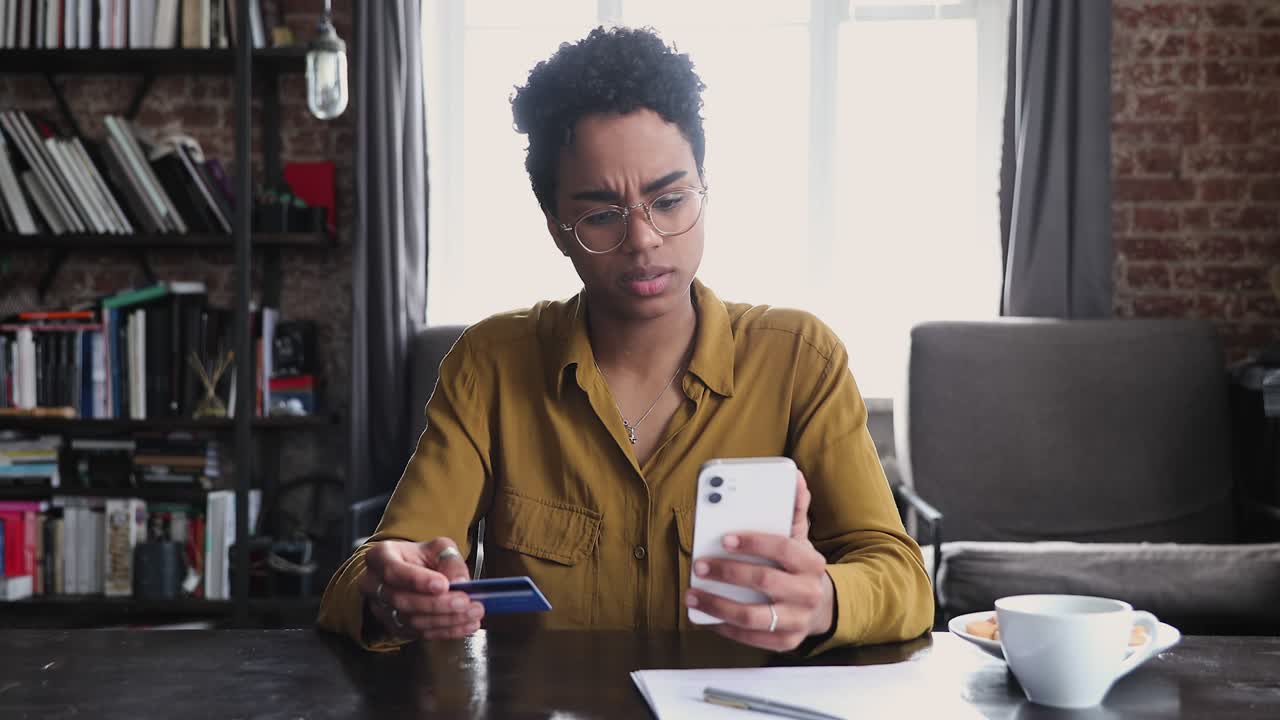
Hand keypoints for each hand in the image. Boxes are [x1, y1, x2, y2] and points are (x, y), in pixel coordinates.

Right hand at [359, 537, 484, 640]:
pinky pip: (420, 633)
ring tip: (472, 613)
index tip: (444, 585)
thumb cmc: (420, 557)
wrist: (411, 571)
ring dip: (446, 620)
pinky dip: (446, 631)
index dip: (419, 581)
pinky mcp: (394, 627)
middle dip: (438, 604)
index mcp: (381, 557)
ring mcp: (382, 609)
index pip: (394, 571)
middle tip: (465, 602)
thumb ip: (450, 561)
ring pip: (412, 620)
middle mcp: (374, 585)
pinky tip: (466, 624)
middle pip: (403, 600)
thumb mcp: (438, 547)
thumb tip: (460, 582)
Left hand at [685, 470, 834, 651]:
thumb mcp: (801, 539)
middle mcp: (808, 592)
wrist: (822, 606)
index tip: (725, 538)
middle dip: (728, 572)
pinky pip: (750, 638)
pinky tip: (705, 615)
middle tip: (699, 564)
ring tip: (693, 594)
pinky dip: (724, 627)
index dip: (754, 542)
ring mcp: (797, 620)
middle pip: (765, 581)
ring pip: (753, 617)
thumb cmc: (800, 567)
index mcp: (811, 562)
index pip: (784, 548)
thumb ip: (793, 510)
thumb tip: (796, 478)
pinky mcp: (785, 642)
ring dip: (718, 605)